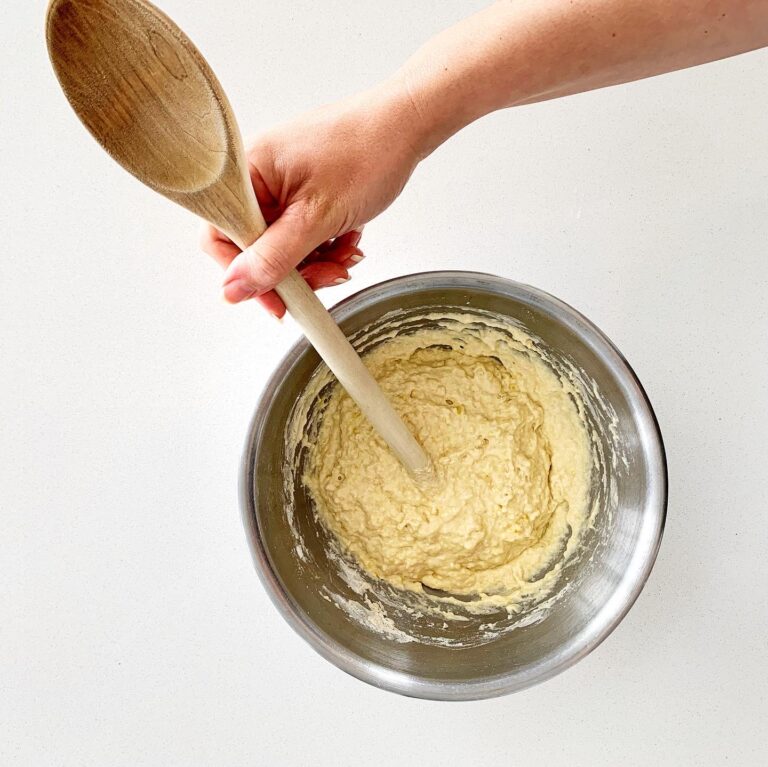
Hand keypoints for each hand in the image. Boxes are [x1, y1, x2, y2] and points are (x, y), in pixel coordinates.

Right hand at [200, 82, 421, 316]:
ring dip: (317, 261)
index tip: (277, 301)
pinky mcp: (305, 192)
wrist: (407, 125)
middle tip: (329, 276)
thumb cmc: (366, 153)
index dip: (246, 274)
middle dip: (295, 270)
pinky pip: (303, 235)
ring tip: (347, 253)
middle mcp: (259, 178)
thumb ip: (274, 257)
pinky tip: (349, 240)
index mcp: (248, 173)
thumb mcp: (318, 217)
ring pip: (284, 247)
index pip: (221, 235)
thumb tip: (233, 289)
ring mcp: (283, 185)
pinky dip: (326, 245)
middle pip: (256, 247)